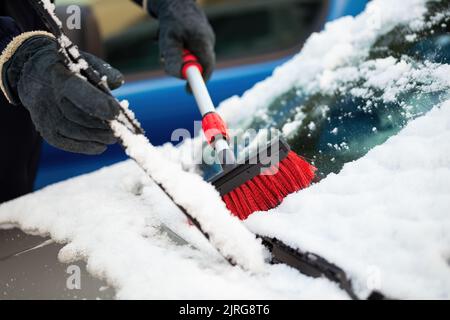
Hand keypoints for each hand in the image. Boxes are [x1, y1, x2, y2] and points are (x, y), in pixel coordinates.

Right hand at [1, 34, 122, 154]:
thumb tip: (118, 81)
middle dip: (101, 125)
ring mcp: (43, 114)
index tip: (116, 112)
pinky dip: (84, 147)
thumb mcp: (83, 60)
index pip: (75, 89)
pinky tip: (101, 147)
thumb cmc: (68, 68)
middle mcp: (47, 95)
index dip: (96, 102)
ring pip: (71, 130)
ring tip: (114, 137)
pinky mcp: (44, 128)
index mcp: (58, 74)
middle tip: (121, 129)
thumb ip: (102, 70)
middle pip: (75, 115)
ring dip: (96, 137)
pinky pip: (64, 142)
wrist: (36, 74)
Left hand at [151, 0, 215, 80]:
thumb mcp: (167, 40)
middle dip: (182, 65)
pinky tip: (174, 38)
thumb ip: (173, 58)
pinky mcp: (202, 38)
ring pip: (193, 58)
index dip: (200, 82)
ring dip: (178, 55)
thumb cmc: (171, 20)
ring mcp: (207, 39)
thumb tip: (178, 76)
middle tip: (165, 59)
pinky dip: (180, 49)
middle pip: (198, 64)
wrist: (175, 1)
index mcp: (203, 41)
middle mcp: (208, 40)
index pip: (207, 68)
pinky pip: (191, 51)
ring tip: (167, 42)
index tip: (189, 91)